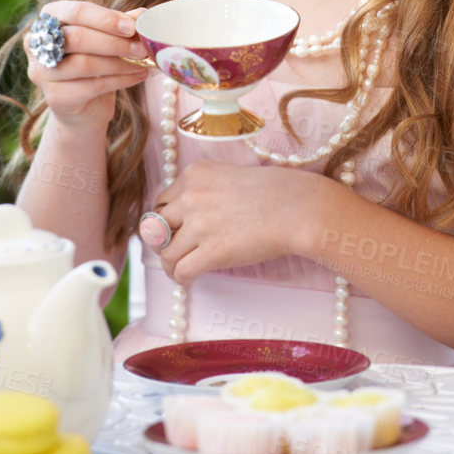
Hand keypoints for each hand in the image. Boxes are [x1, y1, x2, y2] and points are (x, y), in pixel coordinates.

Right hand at [24, 1, 149, 132]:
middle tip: (141, 47)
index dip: (105, 18)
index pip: (76, 12)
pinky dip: (120, 80)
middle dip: (114, 42)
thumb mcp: (106, 39)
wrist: (84, 108)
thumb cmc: (93, 64)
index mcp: (49, 18)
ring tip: (142, 63)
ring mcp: (42, 72)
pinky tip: (138, 76)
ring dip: (119, 63)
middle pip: (77, 38)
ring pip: (85, 64)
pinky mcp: (55, 98)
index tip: (131, 27)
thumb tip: (142, 15)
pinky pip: (92, 86)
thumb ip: (120, 25)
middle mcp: (37, 43)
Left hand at [141, 161, 315, 284]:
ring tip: (179, 270)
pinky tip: (188, 279)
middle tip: (173, 251)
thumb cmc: (272, 192)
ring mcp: (200, 225)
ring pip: (166, 252)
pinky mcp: (212, 251)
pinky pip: (181, 271)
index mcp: (194, 174)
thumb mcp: (229, 176)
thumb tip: (185, 218)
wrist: (296, 208)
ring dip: (170, 264)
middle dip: (162, 241)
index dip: (165, 220)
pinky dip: (180, 278)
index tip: (172, 231)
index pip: (161, 201)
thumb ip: (203, 191)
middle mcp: (191, 196)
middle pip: (156, 227)